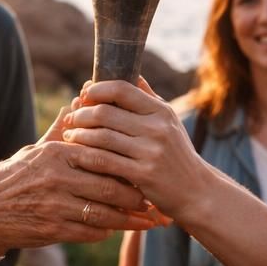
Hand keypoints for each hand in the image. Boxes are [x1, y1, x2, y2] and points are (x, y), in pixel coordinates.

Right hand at [0, 138, 160, 252]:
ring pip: (105, 213)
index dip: (127, 164)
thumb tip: (75, 104)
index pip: (103, 155)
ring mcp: (55, 206)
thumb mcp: (32, 152)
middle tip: (154, 197)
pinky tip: (115, 229)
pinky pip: (90, 232)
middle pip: (110, 186)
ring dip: (129, 218)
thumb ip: (59, 132)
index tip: (145, 167)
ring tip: (147, 219)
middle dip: (136, 194)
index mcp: (56, 153)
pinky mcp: (52, 230)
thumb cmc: (8, 179)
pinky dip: (106, 231)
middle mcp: (57, 178)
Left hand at [63, 80, 210, 220]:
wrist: (197, 191)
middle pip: (106, 113)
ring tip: (69, 136)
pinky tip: (77, 155)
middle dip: (81, 114)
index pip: (122, 88)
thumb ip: (149, 99)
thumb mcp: (169, 122)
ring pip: (101, 137)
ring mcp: (150, 151)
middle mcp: (157, 128)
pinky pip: (104, 161)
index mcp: (161, 111)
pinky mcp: (143, 175)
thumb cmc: (177, 154)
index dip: (97, 89)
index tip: (83, 95)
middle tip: (70, 118)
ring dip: (79, 135)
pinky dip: (86, 156)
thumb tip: (133, 73)